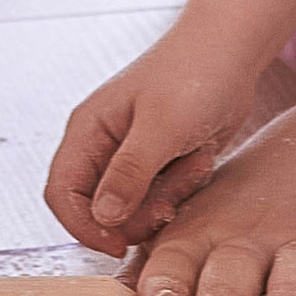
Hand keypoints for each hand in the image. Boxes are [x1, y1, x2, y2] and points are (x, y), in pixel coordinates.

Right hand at [42, 19, 269, 255]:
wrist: (233, 50)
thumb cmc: (194, 73)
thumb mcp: (163, 125)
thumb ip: (130, 172)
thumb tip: (102, 217)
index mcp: (88, 130)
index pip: (61, 194)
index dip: (82, 227)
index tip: (117, 246)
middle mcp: (103, 146)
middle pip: (100, 210)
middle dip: (137, 215)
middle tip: (172, 201)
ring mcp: (132, 156)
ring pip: (135, 209)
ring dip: (166, 199)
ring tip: (194, 164)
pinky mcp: (160, 163)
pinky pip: (161, 198)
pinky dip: (181, 189)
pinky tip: (201, 159)